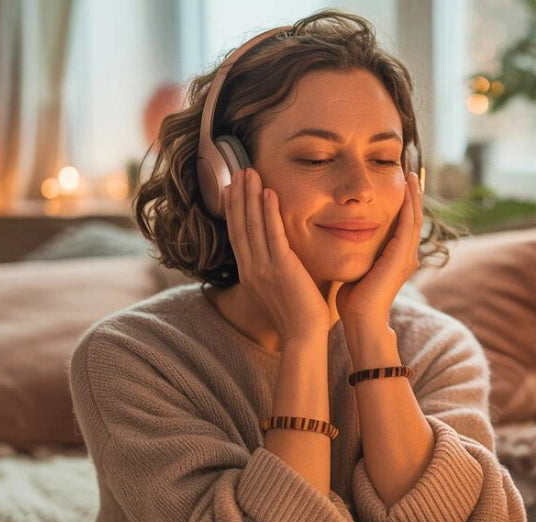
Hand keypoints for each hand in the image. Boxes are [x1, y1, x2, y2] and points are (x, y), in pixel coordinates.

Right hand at [225, 168, 329, 344]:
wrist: (303, 336)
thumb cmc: (298, 315)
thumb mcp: (281, 287)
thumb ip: (278, 269)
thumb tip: (284, 256)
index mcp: (250, 273)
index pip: (237, 234)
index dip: (233, 210)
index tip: (232, 188)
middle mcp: (251, 268)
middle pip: (240, 225)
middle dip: (238, 196)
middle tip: (238, 171)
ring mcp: (264, 267)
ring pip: (253, 225)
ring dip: (250, 196)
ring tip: (249, 172)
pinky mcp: (281, 268)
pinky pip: (273, 235)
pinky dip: (269, 213)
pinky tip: (269, 193)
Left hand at [336, 172, 421, 329]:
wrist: (362, 320)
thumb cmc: (354, 301)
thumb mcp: (358, 270)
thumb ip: (358, 255)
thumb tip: (344, 242)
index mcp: (396, 259)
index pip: (403, 225)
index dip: (404, 204)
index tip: (398, 184)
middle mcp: (407, 256)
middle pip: (413, 218)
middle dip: (413, 195)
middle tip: (411, 172)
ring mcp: (407, 256)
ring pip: (414, 218)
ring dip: (414, 195)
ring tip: (412, 175)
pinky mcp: (402, 256)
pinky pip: (409, 224)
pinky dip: (410, 205)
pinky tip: (407, 189)